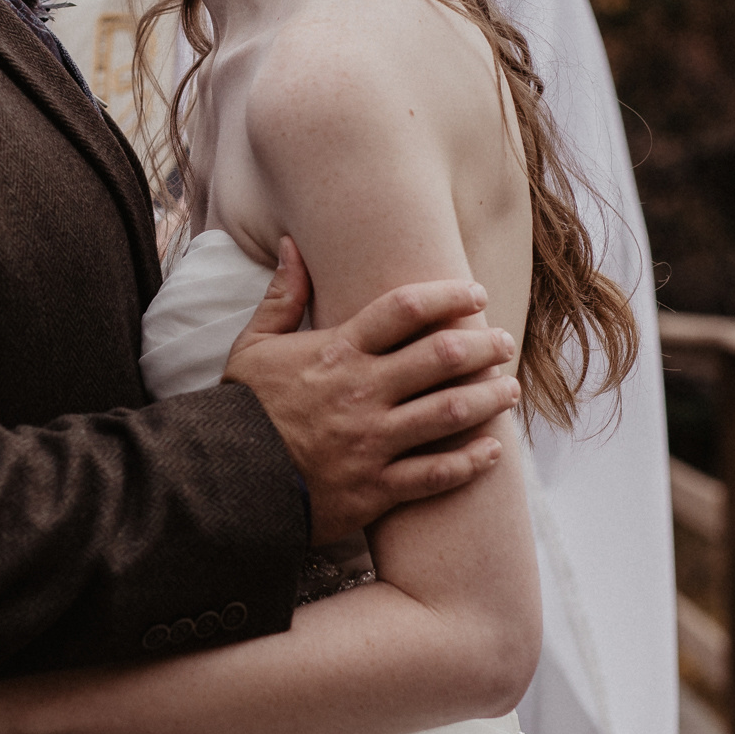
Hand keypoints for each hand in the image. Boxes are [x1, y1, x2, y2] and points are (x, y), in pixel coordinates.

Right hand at [224, 237, 518, 543]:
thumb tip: (292, 245)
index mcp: (337, 352)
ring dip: (490, 399)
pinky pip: (436, 475)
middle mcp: (362, 393)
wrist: (224, 480)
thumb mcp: (253, 345)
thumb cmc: (242, 408)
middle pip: (442, 358)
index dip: (448, 296)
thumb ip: (282, 296)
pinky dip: (470, 462)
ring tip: (509, 391)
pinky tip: (493, 452)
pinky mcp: (376, 488)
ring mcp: (373, 442)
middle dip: (483, 347)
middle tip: (503, 343)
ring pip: (450, 413)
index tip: (475, 294)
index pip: (405, 310)